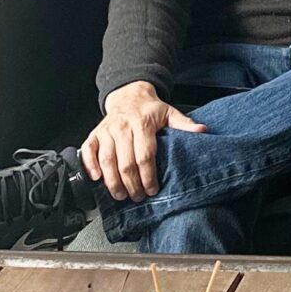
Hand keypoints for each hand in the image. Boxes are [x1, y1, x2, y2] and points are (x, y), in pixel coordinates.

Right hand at [80, 81, 206, 200]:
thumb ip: (184, 124)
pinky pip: (88, 151)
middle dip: (131, 184)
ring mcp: (107, 131)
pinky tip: (96, 178)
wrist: (129, 95)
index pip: (145, 155)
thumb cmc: (150, 109)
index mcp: (142, 123)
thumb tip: (202, 131)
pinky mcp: (95, 133)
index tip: (152, 189)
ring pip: (107, 160)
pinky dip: (90, 165)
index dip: (148, 176)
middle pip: (125, 162)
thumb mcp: (170, 113)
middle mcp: (122, 127)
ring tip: (120, 195)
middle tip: (137, 196)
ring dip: (112, 181)